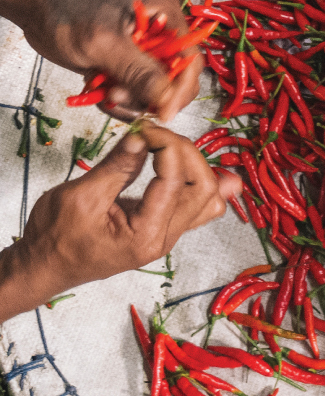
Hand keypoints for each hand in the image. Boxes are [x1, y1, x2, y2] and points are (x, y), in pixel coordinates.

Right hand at [15, 121, 240, 297]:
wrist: (46, 266)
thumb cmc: (56, 239)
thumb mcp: (80, 196)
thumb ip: (117, 166)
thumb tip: (142, 137)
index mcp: (145, 234)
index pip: (175, 181)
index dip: (165, 145)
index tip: (145, 128)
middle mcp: (165, 238)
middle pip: (203, 188)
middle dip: (186, 153)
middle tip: (157, 135)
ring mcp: (168, 235)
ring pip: (208, 198)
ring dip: (197, 166)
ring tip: (171, 146)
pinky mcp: (164, 228)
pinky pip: (197, 206)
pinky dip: (198, 181)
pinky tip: (190, 163)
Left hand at [23, 0, 202, 121]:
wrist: (35, 4)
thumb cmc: (68, 9)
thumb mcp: (105, 42)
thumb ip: (139, 71)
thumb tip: (168, 100)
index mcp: (166, 19)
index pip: (190, 62)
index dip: (181, 90)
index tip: (164, 113)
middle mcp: (162, 37)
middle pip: (176, 81)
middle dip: (150, 96)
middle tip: (119, 95)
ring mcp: (145, 54)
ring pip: (155, 93)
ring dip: (131, 101)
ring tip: (105, 91)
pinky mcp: (128, 67)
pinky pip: (135, 95)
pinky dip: (118, 102)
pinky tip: (99, 92)